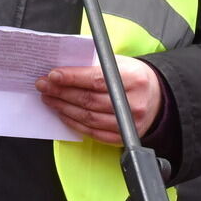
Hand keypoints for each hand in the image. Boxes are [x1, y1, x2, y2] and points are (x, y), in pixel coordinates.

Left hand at [35, 56, 161, 143]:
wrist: (156, 97)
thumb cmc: (132, 76)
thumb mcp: (118, 63)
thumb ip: (93, 66)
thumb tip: (62, 70)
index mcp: (133, 79)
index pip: (95, 79)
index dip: (71, 78)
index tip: (52, 75)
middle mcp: (132, 103)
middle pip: (89, 100)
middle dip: (61, 92)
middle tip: (43, 86)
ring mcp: (129, 123)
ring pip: (88, 118)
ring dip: (63, 108)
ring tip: (49, 99)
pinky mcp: (123, 137)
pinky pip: (93, 133)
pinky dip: (74, 123)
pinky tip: (63, 113)